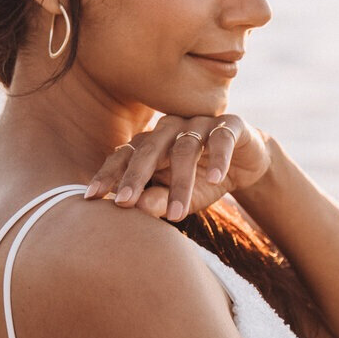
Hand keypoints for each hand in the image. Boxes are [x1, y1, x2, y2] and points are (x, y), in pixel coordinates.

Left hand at [83, 114, 270, 221]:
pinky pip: (220, 139)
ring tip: (178, 213)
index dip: (108, 174)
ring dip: (181, 182)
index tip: (92, 197)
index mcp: (150, 143)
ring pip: (184, 149)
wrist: (247, 163)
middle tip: (125, 203)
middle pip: (148, 149)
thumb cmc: (204, 180)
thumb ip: (159, 200)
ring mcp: (199, 123)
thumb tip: (138, 210)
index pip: (124, 155)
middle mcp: (170, 128)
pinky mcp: (230, 125)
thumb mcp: (180, 197)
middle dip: (135, 177)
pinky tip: (215, 178)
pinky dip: (218, 159)